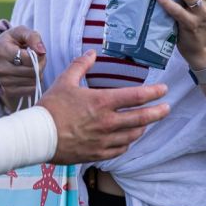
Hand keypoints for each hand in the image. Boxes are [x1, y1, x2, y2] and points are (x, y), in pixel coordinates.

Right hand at [0, 26, 46, 109]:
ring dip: (38, 73)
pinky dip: (33, 82)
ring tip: (31, 65)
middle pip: (33, 71)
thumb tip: (42, 51)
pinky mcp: (7, 91)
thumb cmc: (11, 41)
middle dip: (40, 64)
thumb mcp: (20, 32)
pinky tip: (28, 74)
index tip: (36, 50)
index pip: (29, 58)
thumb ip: (32, 37)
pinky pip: (31, 90)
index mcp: (1, 50)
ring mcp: (2, 82)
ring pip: (33, 80)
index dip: (38, 54)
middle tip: (37, 58)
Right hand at [40, 51, 169, 162]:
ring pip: (133, 135)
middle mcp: (107, 122)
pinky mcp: (98, 153)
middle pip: (141, 118)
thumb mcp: (65, 81)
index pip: (135, 97)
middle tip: (167, 108)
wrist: (39, 135)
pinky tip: (128, 138)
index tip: (163, 90)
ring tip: (147, 122)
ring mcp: (104, 140)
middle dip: (157, 113)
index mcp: (101, 102)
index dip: (153, 92)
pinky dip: (127, 142)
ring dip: (143, 127)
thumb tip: (92, 52)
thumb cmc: (51, 107)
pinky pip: (120, 149)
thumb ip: (80, 65)